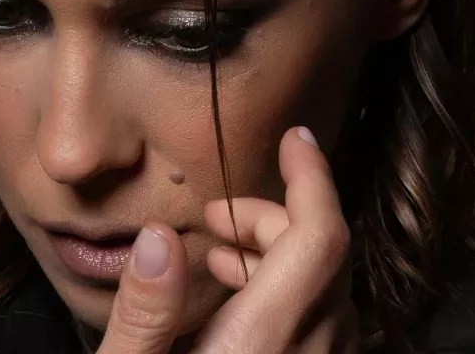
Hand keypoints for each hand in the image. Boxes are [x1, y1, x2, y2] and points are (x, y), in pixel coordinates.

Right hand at [96, 127, 359, 353]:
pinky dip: (295, 298)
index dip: (313, 179)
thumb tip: (158, 237)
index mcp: (260, 343)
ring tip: (222, 257)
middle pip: (325, 259)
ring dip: (285, 259)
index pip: (320, 240)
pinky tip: (245, 305)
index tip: (295, 140)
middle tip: (218, 216)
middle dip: (277, 217)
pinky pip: (325, 329)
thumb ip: (144, 313)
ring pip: (331, 294)